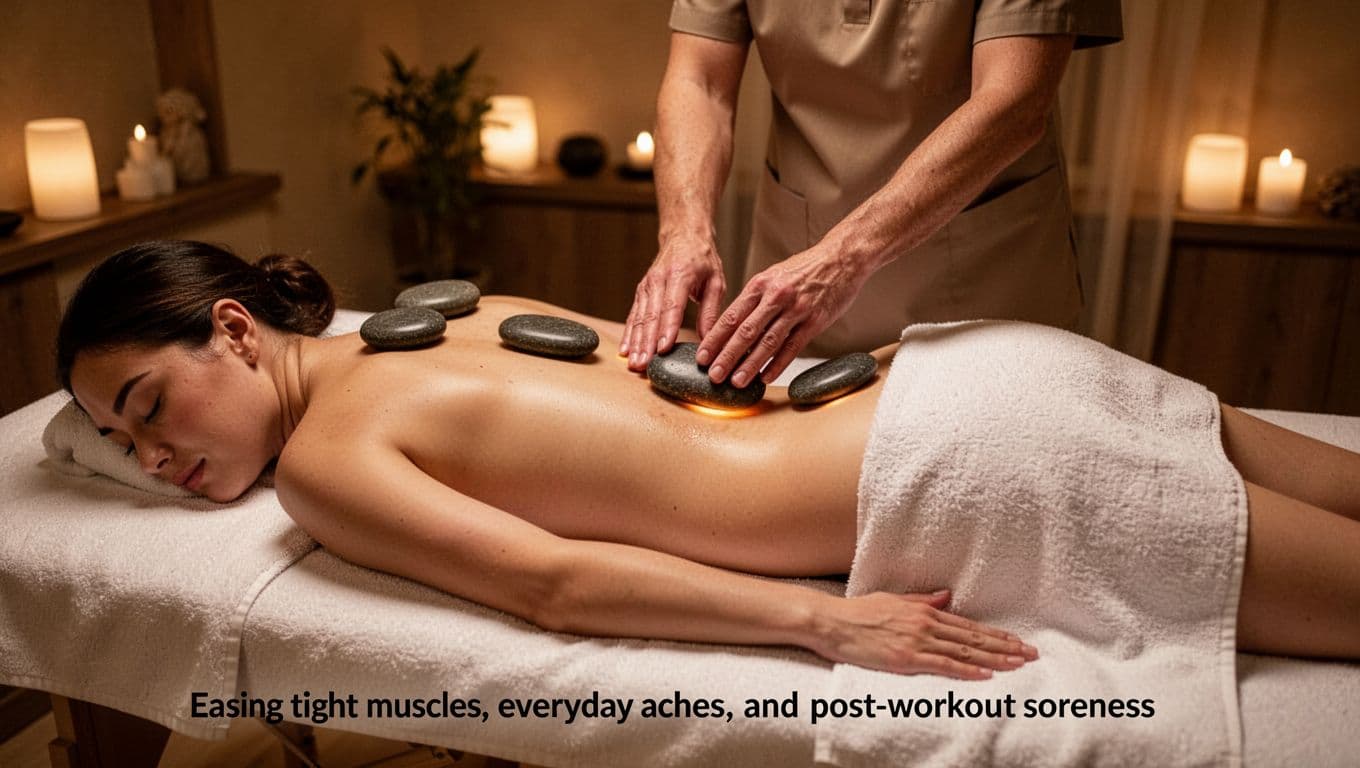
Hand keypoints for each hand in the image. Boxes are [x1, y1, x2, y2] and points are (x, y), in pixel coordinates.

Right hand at [621, 233, 725, 371]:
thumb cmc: (703, 259)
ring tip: (634, 364)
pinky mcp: (641, 292)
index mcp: (680, 275)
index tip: (663, 348)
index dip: (667, 329)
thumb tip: (710, 340)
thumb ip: (712, 311)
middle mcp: (658, 280)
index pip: (672, 306)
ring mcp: (647, 286)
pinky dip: (628, 334)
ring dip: (635, 342)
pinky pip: (633, 315)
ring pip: (639, 318)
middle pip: (650, 316)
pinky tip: (625, 351)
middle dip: (646, 343)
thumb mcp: (716, 281)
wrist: (683, 235)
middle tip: (644, 365)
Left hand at [695, 246, 866, 387]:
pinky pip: (793, 347)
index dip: (715, 339)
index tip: (702, 356)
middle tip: (714, 375)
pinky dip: (778, 364)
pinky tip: (766, 377)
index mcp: (760, 284)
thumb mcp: (773, 276)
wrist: (841, 258)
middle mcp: (776, 296)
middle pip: (746, 331)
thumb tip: (734, 326)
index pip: (731, 316)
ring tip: (737, 381)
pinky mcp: (815, 320)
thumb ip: (755, 299)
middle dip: (727, 356)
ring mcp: (796, 309)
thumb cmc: (805, 269)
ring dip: (750, 365)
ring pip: (768, 342)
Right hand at [812, 590, 1038, 679]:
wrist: (832, 621)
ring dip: (994, 658)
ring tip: (1018, 664)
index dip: (995, 634)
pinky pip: (943, 665)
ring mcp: (917, 641)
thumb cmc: (858, 612)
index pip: (968, 626)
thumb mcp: (893, 600)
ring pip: (964, 651)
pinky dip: (966, 669)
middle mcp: (926, 624)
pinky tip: (985, 674)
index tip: (1017, 641)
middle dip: (1005, 647)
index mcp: (924, 612)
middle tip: (1031, 654)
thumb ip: (922, 600)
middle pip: (973, 638)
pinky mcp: (906, 658)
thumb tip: (946, 595)